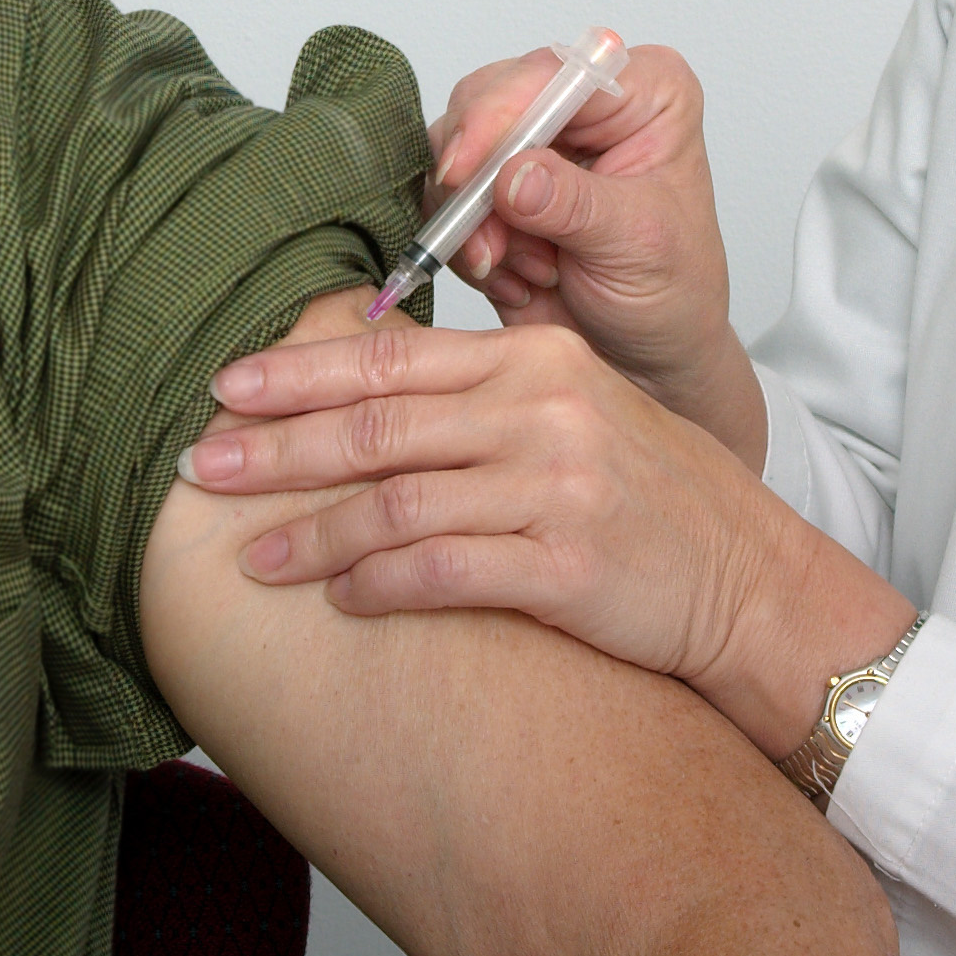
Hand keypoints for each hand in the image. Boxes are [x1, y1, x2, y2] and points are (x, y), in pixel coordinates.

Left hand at [180, 323, 914, 756]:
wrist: (751, 579)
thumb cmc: (655, 498)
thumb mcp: (574, 411)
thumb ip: (482, 394)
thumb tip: (366, 387)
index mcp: (537, 360)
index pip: (393, 356)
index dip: (300, 372)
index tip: (228, 387)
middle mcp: (543, 411)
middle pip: (378, 423)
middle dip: (278, 447)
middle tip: (204, 466)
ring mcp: (556, 487)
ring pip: (397, 500)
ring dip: (314, 533)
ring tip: (256, 558)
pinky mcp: (568, 565)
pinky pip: (444, 571)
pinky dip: (380, 585)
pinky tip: (340, 599)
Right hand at [431, 44, 762, 464]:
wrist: (646, 359)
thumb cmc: (672, 294)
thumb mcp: (638, 245)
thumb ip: (574, 205)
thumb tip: (512, 176)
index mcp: (642, 92)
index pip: (555, 72)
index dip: (501, 113)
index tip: (467, 169)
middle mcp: (581, 104)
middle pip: (488, 98)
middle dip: (477, 177)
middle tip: (487, 241)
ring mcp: (531, 143)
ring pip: (454, 148)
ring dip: (473, 220)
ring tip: (523, 267)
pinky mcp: (491, 186)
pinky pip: (443, 197)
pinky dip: (465, 244)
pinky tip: (514, 276)